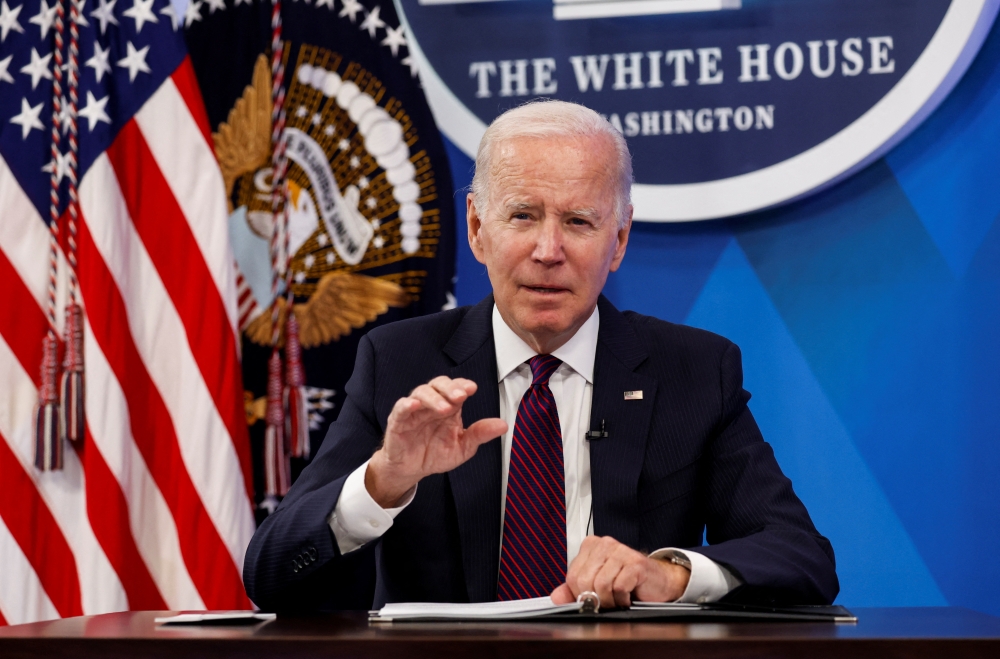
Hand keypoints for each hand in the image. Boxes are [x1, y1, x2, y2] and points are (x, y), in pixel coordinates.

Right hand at [365, 376, 507, 507]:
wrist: (412, 470)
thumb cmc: (435, 454)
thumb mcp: (463, 447)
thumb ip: (480, 434)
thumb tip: (503, 425)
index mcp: (449, 407)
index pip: (455, 388)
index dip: (462, 385)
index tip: (472, 388)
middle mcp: (432, 405)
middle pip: (439, 384)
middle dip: (450, 388)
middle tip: (461, 396)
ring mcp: (414, 411)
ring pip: (421, 392)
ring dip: (434, 397)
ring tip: (445, 408)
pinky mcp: (398, 421)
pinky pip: (400, 408)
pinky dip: (406, 404)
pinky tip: (414, 405)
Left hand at [550, 536, 689, 607]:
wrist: (657, 582)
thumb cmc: (627, 582)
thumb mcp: (596, 585)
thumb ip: (573, 590)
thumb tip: (556, 598)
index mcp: (590, 546)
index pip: (572, 577)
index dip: (581, 595)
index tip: (592, 599)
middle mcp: (604, 545)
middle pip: (585, 581)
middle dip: (596, 599)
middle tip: (607, 602)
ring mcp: (621, 551)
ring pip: (601, 585)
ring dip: (610, 601)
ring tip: (618, 599)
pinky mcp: (635, 563)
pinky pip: (619, 588)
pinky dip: (622, 599)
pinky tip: (628, 596)